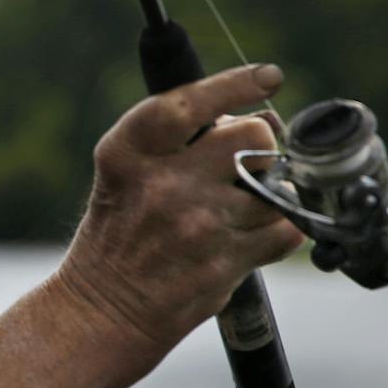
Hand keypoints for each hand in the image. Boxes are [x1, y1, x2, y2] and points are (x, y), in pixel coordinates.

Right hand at [52, 63, 307, 383]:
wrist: (101, 311)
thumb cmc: (118, 236)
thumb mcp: (126, 176)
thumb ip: (178, 145)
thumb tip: (256, 118)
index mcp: (127, 155)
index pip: (188, 103)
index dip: (233, 84)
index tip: (267, 76)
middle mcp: (162, 185)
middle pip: (252, 138)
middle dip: (260, 146)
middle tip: (247, 164)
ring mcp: (196, 225)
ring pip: (277, 188)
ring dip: (272, 195)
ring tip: (244, 208)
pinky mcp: (225, 263)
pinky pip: (286, 230)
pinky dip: (281, 231)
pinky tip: (251, 236)